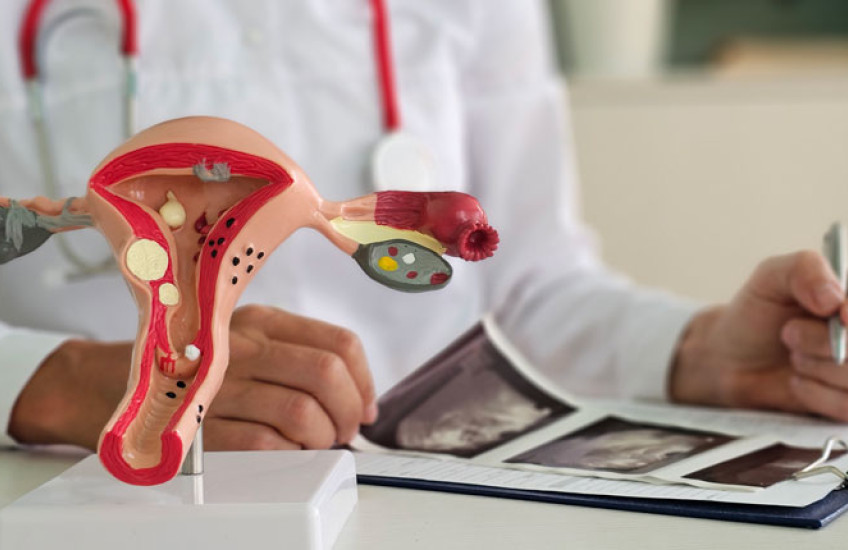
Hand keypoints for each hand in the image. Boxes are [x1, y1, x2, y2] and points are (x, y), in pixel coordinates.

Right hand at [204, 305, 376, 449]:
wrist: (120, 383)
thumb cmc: (203, 369)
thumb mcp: (251, 343)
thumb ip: (304, 359)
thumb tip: (364, 404)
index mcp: (264, 321)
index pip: (341, 343)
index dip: (365, 382)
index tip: (365, 408)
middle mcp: (242, 346)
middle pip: (326, 373)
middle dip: (349, 411)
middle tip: (344, 431)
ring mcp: (219, 384)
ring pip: (301, 411)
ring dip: (321, 437)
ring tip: (313, 442)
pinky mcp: (200, 425)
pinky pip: (265, 444)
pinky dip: (286, 453)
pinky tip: (282, 451)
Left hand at [670, 250, 847, 419]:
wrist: (731, 359)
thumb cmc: (758, 314)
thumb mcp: (772, 277)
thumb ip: (804, 269)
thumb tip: (833, 298)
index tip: (837, 317)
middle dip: (824, 341)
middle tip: (789, 333)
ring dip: (817, 367)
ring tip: (794, 356)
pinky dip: (816, 395)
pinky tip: (797, 382)